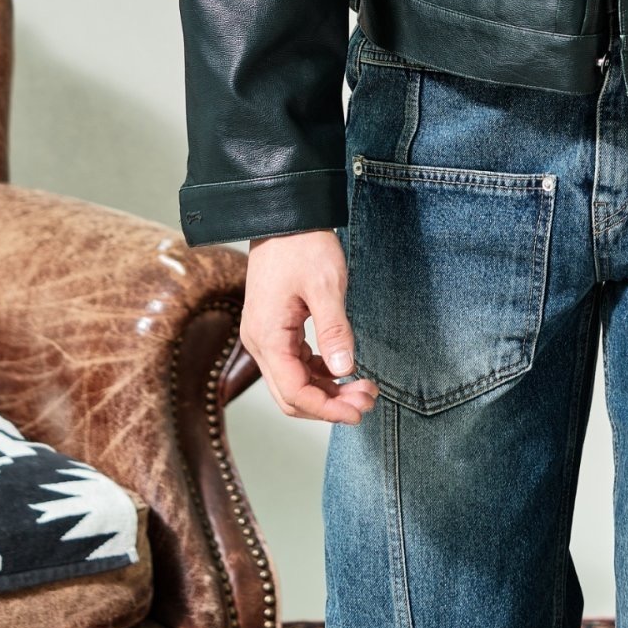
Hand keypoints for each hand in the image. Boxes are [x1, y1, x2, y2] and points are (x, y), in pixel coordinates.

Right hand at [241, 229, 378, 422]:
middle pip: (291, 396)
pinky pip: (294, 363)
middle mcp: (260, 342)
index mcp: (268, 337)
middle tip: (367, 401)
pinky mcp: (275, 327)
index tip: (359, 411)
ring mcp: (265, 336)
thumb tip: (345, 371)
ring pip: (293, 382)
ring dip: (326, 390)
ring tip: (363, 387)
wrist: (284, 216)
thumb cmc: (303, 245)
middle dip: (329, 404)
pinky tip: (344, 369)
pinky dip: (319, 372)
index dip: (327, 409)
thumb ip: (334, 330)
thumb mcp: (326, 286)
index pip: (295, 393)